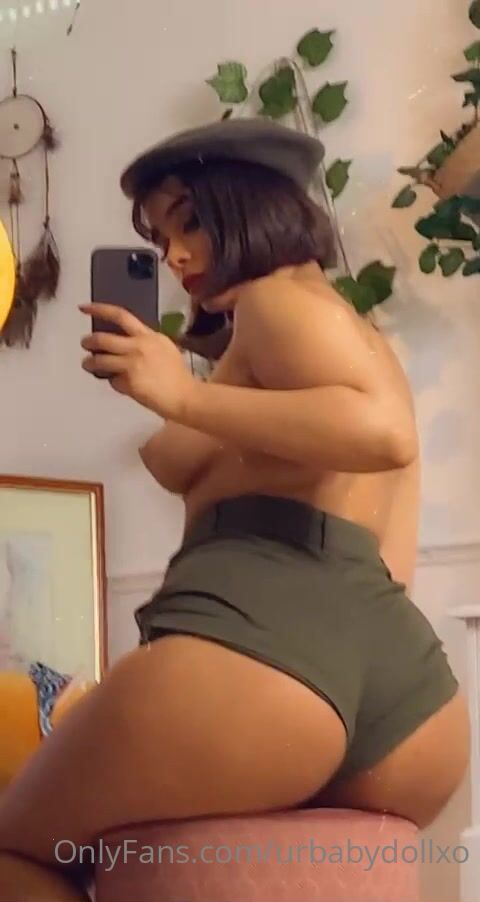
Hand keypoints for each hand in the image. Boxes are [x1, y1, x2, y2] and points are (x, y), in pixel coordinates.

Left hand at [80, 303, 195, 419]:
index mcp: (149, 335)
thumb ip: (146, 343)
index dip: (99, 309)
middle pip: (103, 338)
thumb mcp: (165, 349)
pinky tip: (122, 386)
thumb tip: (128, 343)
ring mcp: (132, 364)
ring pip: (100, 360)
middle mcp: (139, 346)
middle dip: (89, 341)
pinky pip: (112, 381)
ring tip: (88, 365)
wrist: (185, 396)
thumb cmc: (177, 375)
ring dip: (90, 363)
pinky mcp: (128, 381)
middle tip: (85, 343)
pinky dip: (114, 383)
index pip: (121, 315)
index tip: (84, 307)